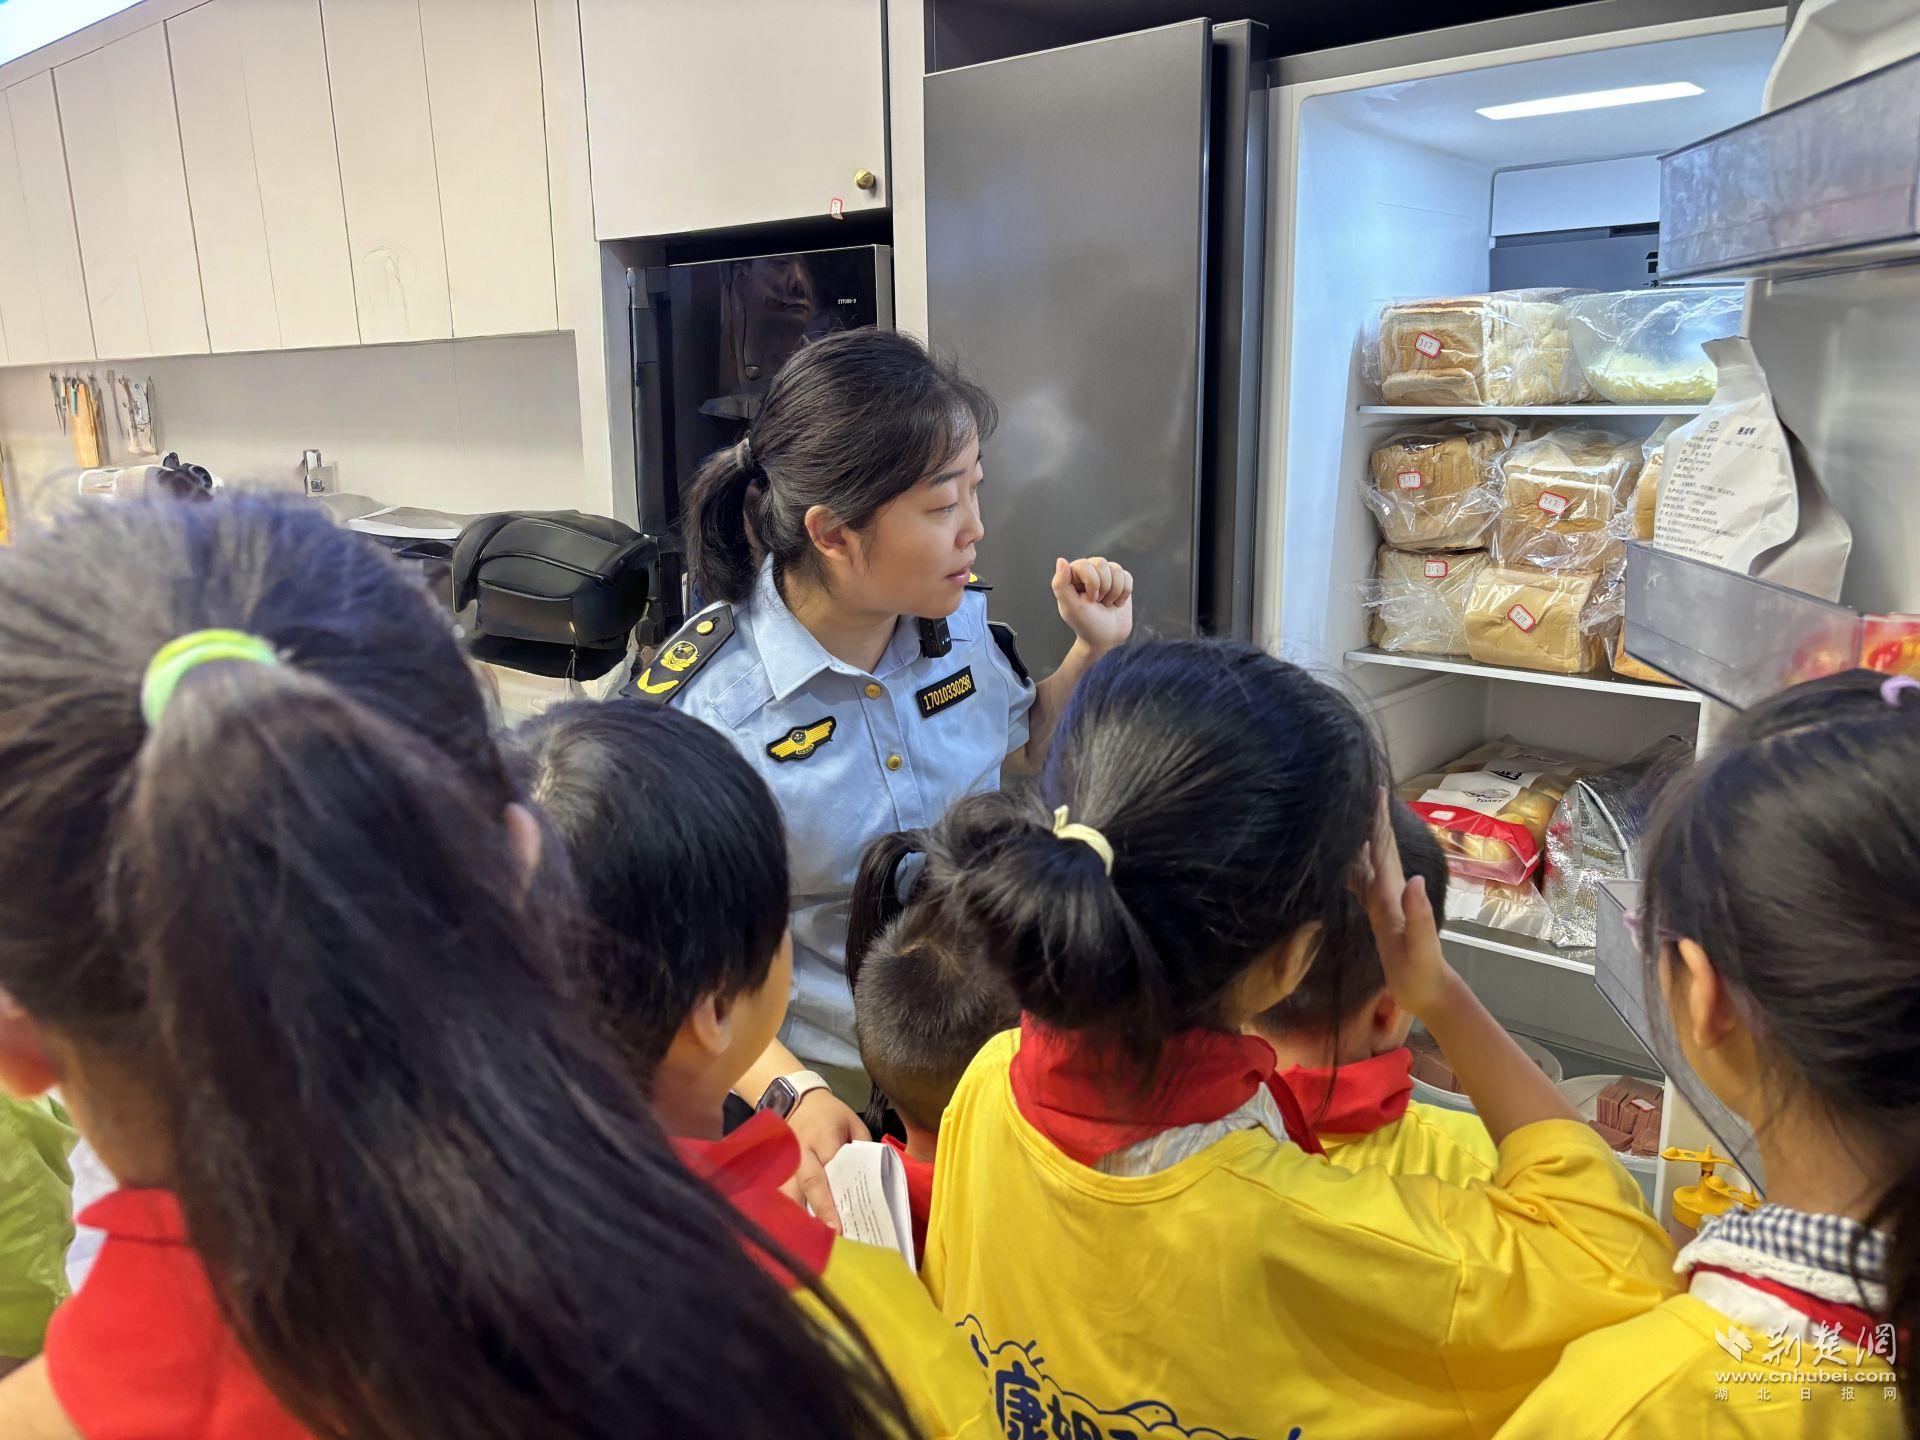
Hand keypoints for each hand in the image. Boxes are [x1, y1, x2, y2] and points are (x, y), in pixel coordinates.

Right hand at [777, 1088, 869, 1230]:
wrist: (799, 1101)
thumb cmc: (831, 1115)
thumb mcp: (854, 1124)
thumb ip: (863, 1149)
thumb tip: (873, 1180)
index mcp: (823, 1138)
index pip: (832, 1169)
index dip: (835, 1198)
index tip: (842, 1225)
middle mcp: (802, 1152)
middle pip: (808, 1184)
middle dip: (819, 1211)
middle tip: (832, 1238)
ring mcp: (786, 1162)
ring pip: (788, 1193)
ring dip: (798, 1217)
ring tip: (810, 1243)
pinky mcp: (778, 1170)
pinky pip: (779, 1194)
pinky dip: (785, 1213)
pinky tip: (793, 1233)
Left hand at [1052, 556, 1133, 654]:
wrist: (1107, 638)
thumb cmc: (1086, 624)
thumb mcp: (1070, 607)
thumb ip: (1060, 585)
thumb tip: (1061, 560)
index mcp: (1072, 576)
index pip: (1084, 564)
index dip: (1092, 582)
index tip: (1090, 600)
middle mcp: (1088, 572)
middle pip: (1101, 564)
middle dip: (1103, 588)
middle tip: (1097, 603)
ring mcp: (1105, 575)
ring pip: (1116, 569)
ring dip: (1114, 592)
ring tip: (1106, 604)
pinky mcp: (1120, 581)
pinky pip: (1127, 577)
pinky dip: (1124, 594)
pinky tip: (1117, 603)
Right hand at [1359, 791, 1457, 1019]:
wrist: (1430, 992)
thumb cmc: (1424, 973)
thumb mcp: (1421, 946)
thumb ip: (1419, 914)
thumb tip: (1415, 879)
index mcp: (1396, 894)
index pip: (1386, 852)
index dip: (1380, 822)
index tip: (1376, 790)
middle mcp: (1391, 893)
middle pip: (1377, 850)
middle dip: (1370, 820)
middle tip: (1358, 791)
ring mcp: (1385, 904)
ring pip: (1369, 864)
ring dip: (1360, 841)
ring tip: (1346, 818)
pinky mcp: (1380, 916)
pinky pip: (1362, 885)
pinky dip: (1352, 869)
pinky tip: (1345, 862)